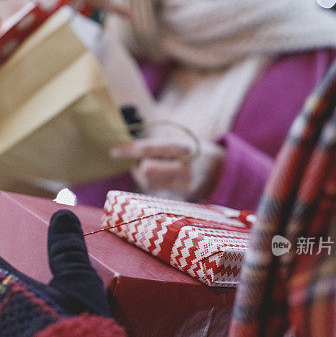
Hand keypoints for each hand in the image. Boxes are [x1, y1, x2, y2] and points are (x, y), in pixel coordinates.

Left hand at [110, 139, 224, 200]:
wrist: (222, 169)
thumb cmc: (194, 151)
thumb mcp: (181, 140)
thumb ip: (158, 143)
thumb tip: (129, 147)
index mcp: (184, 147)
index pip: (151, 149)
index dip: (130, 150)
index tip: (114, 151)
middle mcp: (186, 166)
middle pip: (147, 171)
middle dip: (137, 167)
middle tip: (136, 162)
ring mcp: (186, 184)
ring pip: (150, 184)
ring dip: (142, 176)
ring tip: (148, 168)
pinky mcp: (185, 196)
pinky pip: (158, 190)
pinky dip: (153, 182)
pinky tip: (159, 176)